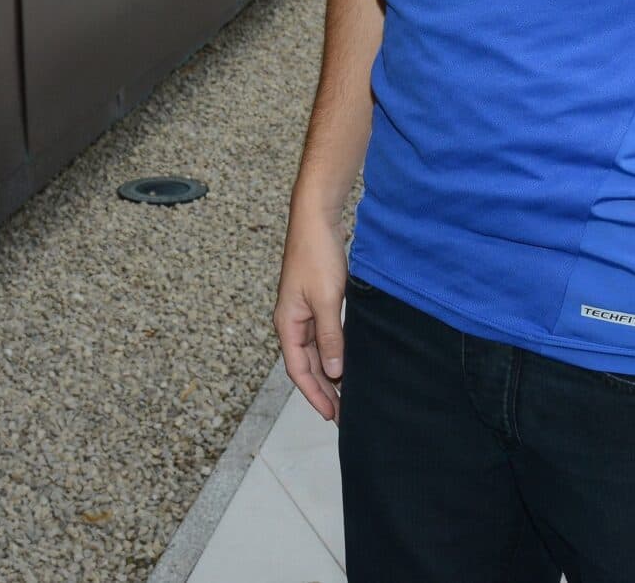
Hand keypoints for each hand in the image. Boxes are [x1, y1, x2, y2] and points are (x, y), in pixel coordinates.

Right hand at [274, 213, 348, 418]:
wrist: (316, 220)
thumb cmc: (316, 255)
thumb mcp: (326, 300)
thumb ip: (329, 338)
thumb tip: (333, 372)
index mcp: (287, 323)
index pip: (298, 370)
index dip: (315, 395)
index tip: (332, 415)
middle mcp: (292, 321)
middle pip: (305, 365)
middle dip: (323, 391)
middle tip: (344, 414)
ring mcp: (303, 312)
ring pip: (314, 353)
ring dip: (329, 374)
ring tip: (347, 394)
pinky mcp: (316, 303)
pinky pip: (323, 337)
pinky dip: (333, 353)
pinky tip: (347, 362)